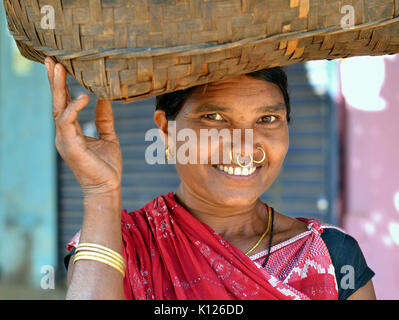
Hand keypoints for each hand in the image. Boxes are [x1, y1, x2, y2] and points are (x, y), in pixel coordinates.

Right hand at [45, 57, 121, 196]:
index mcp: (71, 131)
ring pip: (58, 109)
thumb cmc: (107, 165)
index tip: (61, 66)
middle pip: (56, 103)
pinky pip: (67, 122)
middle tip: (52, 59)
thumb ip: (104, 117)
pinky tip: (84, 97)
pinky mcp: (70, 146)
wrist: (108, 186)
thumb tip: (104, 97)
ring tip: (60, 68)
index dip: (61, 86)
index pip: (63, 104)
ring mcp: (64, 140)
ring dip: (58, 88)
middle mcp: (64, 134)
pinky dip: (74, 108)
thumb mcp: (108, 136)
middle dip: (54, 81)